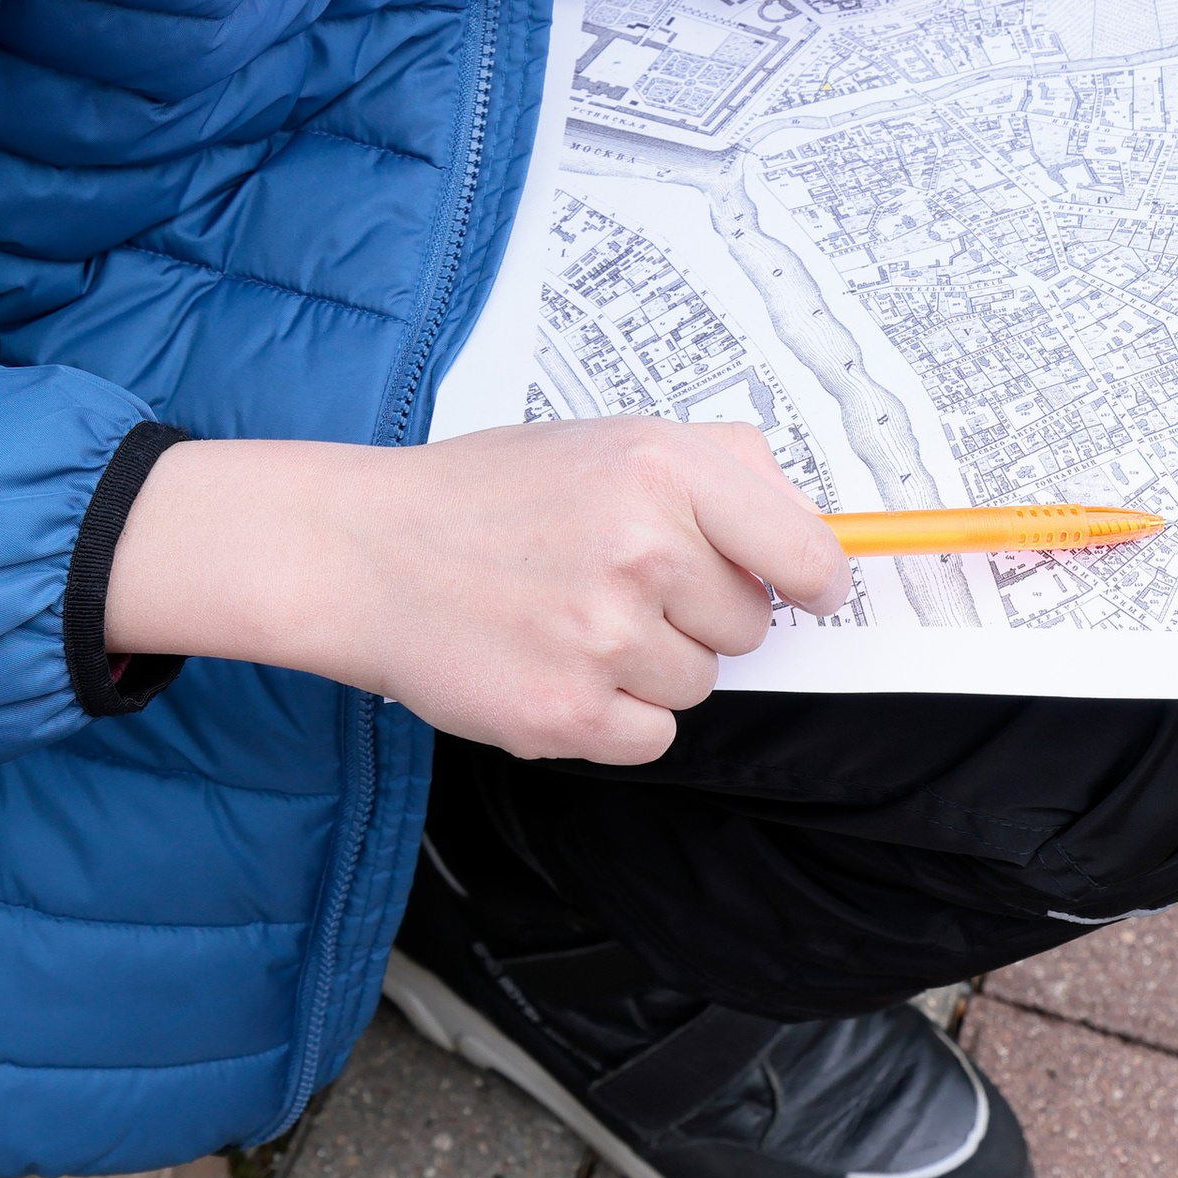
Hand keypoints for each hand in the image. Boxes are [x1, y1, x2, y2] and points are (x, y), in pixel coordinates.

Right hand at [100, 416, 851, 761]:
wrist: (364, 552)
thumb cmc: (485, 495)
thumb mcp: (605, 440)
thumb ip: (717, 469)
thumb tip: (813, 529)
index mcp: (662, 469)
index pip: (805, 554)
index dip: (813, 582)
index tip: (809, 593)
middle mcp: (643, 547)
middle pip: (748, 627)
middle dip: (698, 614)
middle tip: (616, 583)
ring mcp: (606, 636)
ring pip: (698, 684)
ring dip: (649, 665)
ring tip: (568, 617)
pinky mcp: (570, 715)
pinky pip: (651, 737)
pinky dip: (612, 716)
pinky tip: (553, 665)